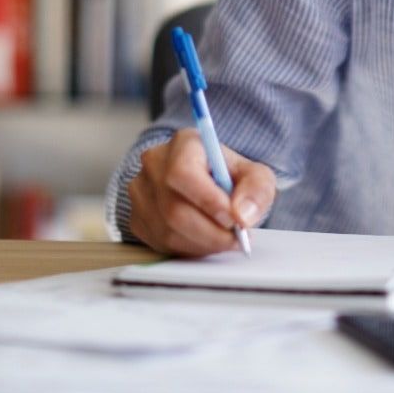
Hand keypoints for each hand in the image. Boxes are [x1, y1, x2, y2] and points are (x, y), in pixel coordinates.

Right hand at [128, 128, 276, 256]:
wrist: (206, 182)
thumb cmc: (227, 176)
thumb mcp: (254, 175)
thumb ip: (257, 189)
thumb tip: (242, 214)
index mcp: (183, 143)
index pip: (183, 173)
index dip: (207, 201)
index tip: (233, 219)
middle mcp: (154, 163)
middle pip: (174, 208)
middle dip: (211, 232)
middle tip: (236, 238)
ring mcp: (141, 191)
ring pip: (167, 230)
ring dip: (202, 243)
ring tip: (224, 239)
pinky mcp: (137, 217)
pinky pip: (160, 243)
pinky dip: (188, 249)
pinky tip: (204, 240)